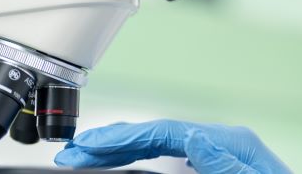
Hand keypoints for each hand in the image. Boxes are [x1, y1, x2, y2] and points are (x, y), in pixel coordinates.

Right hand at [54, 119, 291, 173]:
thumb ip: (222, 165)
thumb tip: (193, 137)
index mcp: (229, 143)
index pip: (165, 133)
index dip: (124, 138)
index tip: (89, 146)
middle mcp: (221, 142)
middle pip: (156, 135)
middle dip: (112, 141)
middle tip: (72, 150)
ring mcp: (217, 153)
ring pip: (159, 146)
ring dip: (121, 151)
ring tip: (85, 155)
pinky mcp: (215, 167)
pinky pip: (170, 160)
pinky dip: (140, 162)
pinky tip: (119, 165)